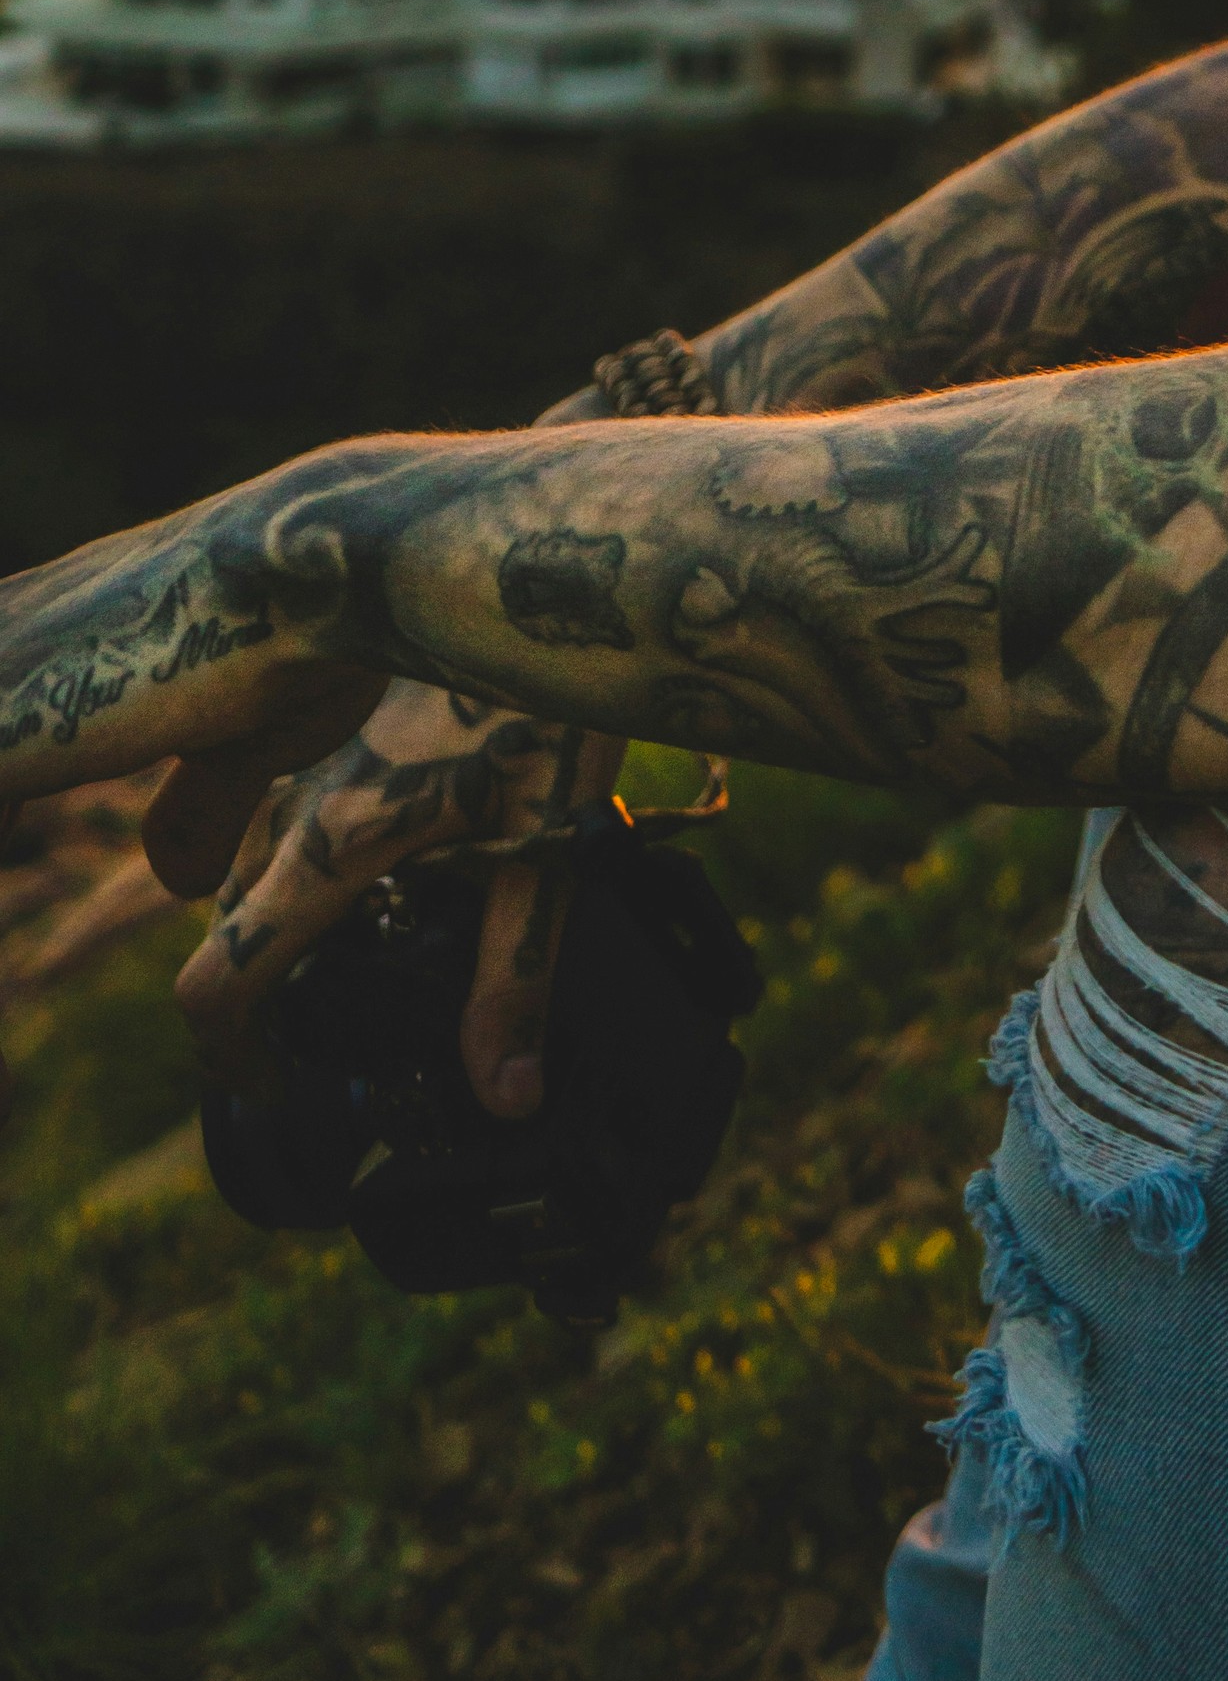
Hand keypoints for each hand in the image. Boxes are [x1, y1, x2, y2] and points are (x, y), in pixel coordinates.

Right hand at [157, 683, 624, 1117]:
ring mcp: (317, 755)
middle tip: (329, 1034)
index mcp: (335, 847)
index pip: (220, 977)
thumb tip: (506, 1100)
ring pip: (254, 862)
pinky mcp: (347, 721)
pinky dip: (300, 853)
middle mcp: (303, 804)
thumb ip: (516, 976)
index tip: (283, 1087)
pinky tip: (381, 863)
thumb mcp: (551, 845)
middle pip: (231, 927)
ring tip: (358, 960)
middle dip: (260, 993)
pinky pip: (284, 803)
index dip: (233, 1057)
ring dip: (278, 920)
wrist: (550, 579)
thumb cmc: (554, 703)